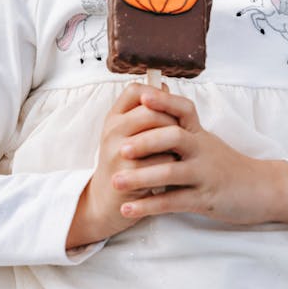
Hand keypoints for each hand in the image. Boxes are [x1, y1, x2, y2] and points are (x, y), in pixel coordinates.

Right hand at [66, 83, 176, 248]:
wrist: (106, 202)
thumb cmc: (124, 163)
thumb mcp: (127, 133)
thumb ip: (144, 111)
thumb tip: (164, 86)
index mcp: (113, 117)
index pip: (135, 90)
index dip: (156, 94)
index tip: (168, 107)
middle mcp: (112, 131)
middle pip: (150, 110)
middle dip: (172, 119)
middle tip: (181, 130)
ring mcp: (119, 152)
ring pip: (161, 133)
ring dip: (175, 141)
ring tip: (177, 149)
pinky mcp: (130, 175)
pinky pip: (164, 159)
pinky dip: (173, 162)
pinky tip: (171, 168)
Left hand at [112, 89, 287, 230]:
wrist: (261, 188)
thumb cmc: (225, 163)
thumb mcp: (205, 140)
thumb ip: (182, 126)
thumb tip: (155, 99)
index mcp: (199, 132)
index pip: (183, 109)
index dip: (163, 101)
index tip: (142, 96)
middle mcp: (202, 148)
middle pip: (174, 137)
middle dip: (146, 142)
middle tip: (120, 149)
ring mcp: (205, 174)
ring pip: (171, 171)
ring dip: (141, 177)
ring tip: (116, 182)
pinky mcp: (206, 198)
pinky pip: (174, 201)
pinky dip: (149, 205)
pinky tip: (129, 209)